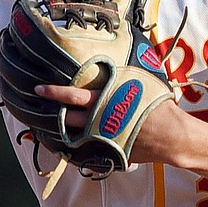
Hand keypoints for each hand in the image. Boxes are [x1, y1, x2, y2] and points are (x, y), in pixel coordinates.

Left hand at [35, 83, 185, 163]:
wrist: (173, 137)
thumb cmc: (158, 105)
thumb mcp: (140, 82)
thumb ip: (122, 74)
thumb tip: (113, 55)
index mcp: (106, 100)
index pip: (73, 94)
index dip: (54, 92)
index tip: (38, 88)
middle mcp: (100, 119)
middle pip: (67, 115)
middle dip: (49, 109)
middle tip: (35, 103)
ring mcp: (102, 138)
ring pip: (72, 134)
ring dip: (57, 128)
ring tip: (43, 123)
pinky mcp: (107, 151)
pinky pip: (85, 150)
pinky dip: (72, 146)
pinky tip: (63, 143)